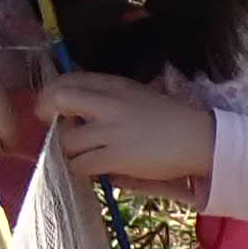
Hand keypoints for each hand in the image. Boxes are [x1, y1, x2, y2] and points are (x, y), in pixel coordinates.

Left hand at [35, 72, 217, 185]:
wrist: (199, 139)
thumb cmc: (170, 118)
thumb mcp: (138, 96)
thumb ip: (108, 98)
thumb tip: (75, 109)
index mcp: (115, 85)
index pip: (68, 79)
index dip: (51, 93)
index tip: (51, 107)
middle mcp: (109, 103)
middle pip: (58, 99)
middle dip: (47, 115)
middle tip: (55, 130)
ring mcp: (112, 130)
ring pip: (66, 140)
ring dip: (69, 151)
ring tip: (82, 155)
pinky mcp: (117, 156)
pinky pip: (81, 165)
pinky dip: (81, 169)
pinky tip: (93, 169)